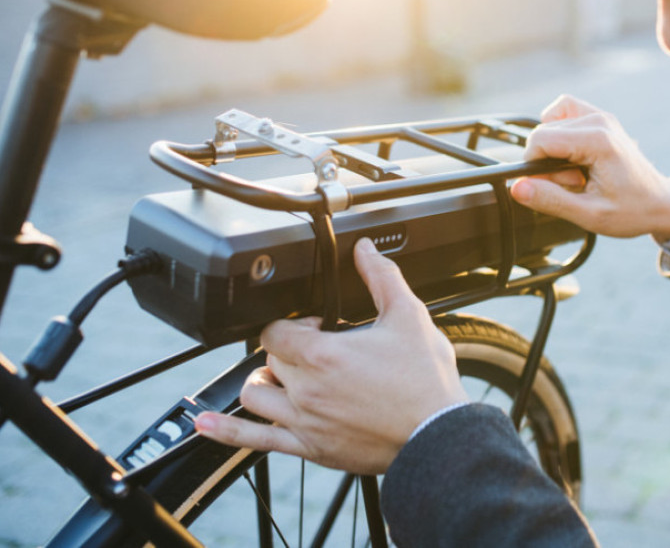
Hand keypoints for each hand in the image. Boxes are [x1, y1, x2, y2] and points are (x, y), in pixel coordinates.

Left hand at [193, 237, 468, 473]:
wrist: (436, 435)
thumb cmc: (425, 383)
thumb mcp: (408, 317)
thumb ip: (382, 277)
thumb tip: (365, 250)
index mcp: (323, 354)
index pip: (275, 330)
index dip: (293, 323)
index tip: (317, 326)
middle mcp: (305, 389)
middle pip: (268, 360)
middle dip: (287, 350)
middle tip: (318, 350)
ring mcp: (303, 422)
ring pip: (254, 395)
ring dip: (263, 381)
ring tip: (284, 377)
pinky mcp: (309, 448)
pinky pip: (254, 442)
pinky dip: (224, 433)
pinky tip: (204, 426)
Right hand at [510, 95, 669, 240]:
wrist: (661, 203)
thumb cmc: (632, 210)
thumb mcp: (589, 215)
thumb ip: (550, 200)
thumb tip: (517, 187)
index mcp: (598, 141)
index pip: (540, 140)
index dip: (534, 167)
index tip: (557, 187)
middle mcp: (599, 121)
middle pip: (544, 132)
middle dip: (547, 162)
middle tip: (576, 185)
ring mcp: (600, 116)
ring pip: (550, 123)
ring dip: (554, 149)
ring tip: (577, 172)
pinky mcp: (599, 118)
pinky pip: (563, 112)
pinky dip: (558, 131)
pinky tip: (570, 154)